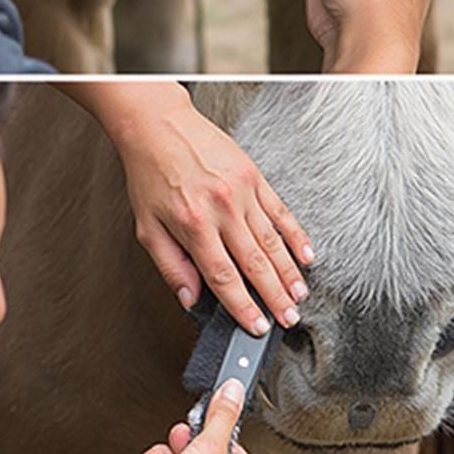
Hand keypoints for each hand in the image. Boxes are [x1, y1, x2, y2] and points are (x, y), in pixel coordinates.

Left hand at [65, 84, 311, 333]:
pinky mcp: (253, 175)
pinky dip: (296, 235)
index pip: (223, 277)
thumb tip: (190, 299)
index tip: (257, 327)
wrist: (158, 126)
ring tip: (299, 296)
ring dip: (289, 273)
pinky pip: (281, 211)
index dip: (242, 306)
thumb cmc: (149, 175)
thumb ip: (169, 265)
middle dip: (274, 297)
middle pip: (255, 263)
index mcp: (192, 225)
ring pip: (272, 241)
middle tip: (289, 320)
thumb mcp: (146, 225)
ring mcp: (241, 191)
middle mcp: (221, 209)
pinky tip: (307, 256)